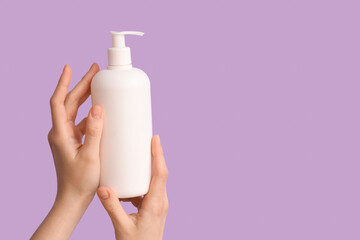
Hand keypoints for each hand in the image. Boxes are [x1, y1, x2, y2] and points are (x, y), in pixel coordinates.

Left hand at [31, 63, 102, 239]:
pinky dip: (91, 115)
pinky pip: (82, 123)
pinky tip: (102, 113)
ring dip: (86, 98)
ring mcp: (67, 138)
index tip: (70, 68)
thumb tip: (98, 108)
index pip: (59, 102)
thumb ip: (95, 132)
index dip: (63, 83)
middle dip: (81, 86)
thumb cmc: (80, 182)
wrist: (73, 199)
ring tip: (99, 86)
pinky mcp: (74, 143)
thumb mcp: (91, 156)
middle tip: (95, 72)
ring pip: (76, 112)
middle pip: (70, 103)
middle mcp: (61, 133)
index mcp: (60, 134)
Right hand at [97, 135, 168, 239]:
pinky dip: (144, 178)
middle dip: (155, 155)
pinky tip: (133, 176)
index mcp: (155, 204)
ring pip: (157, 179)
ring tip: (141, 153)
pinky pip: (151, 187)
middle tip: (147, 138)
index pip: (160, 174)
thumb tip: (102, 188)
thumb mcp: (121, 226)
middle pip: (161, 172)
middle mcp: (161, 201)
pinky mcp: (154, 206)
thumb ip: (112, 207)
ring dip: (150, 165)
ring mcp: (159, 204)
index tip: (155, 139)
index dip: (158, 155)